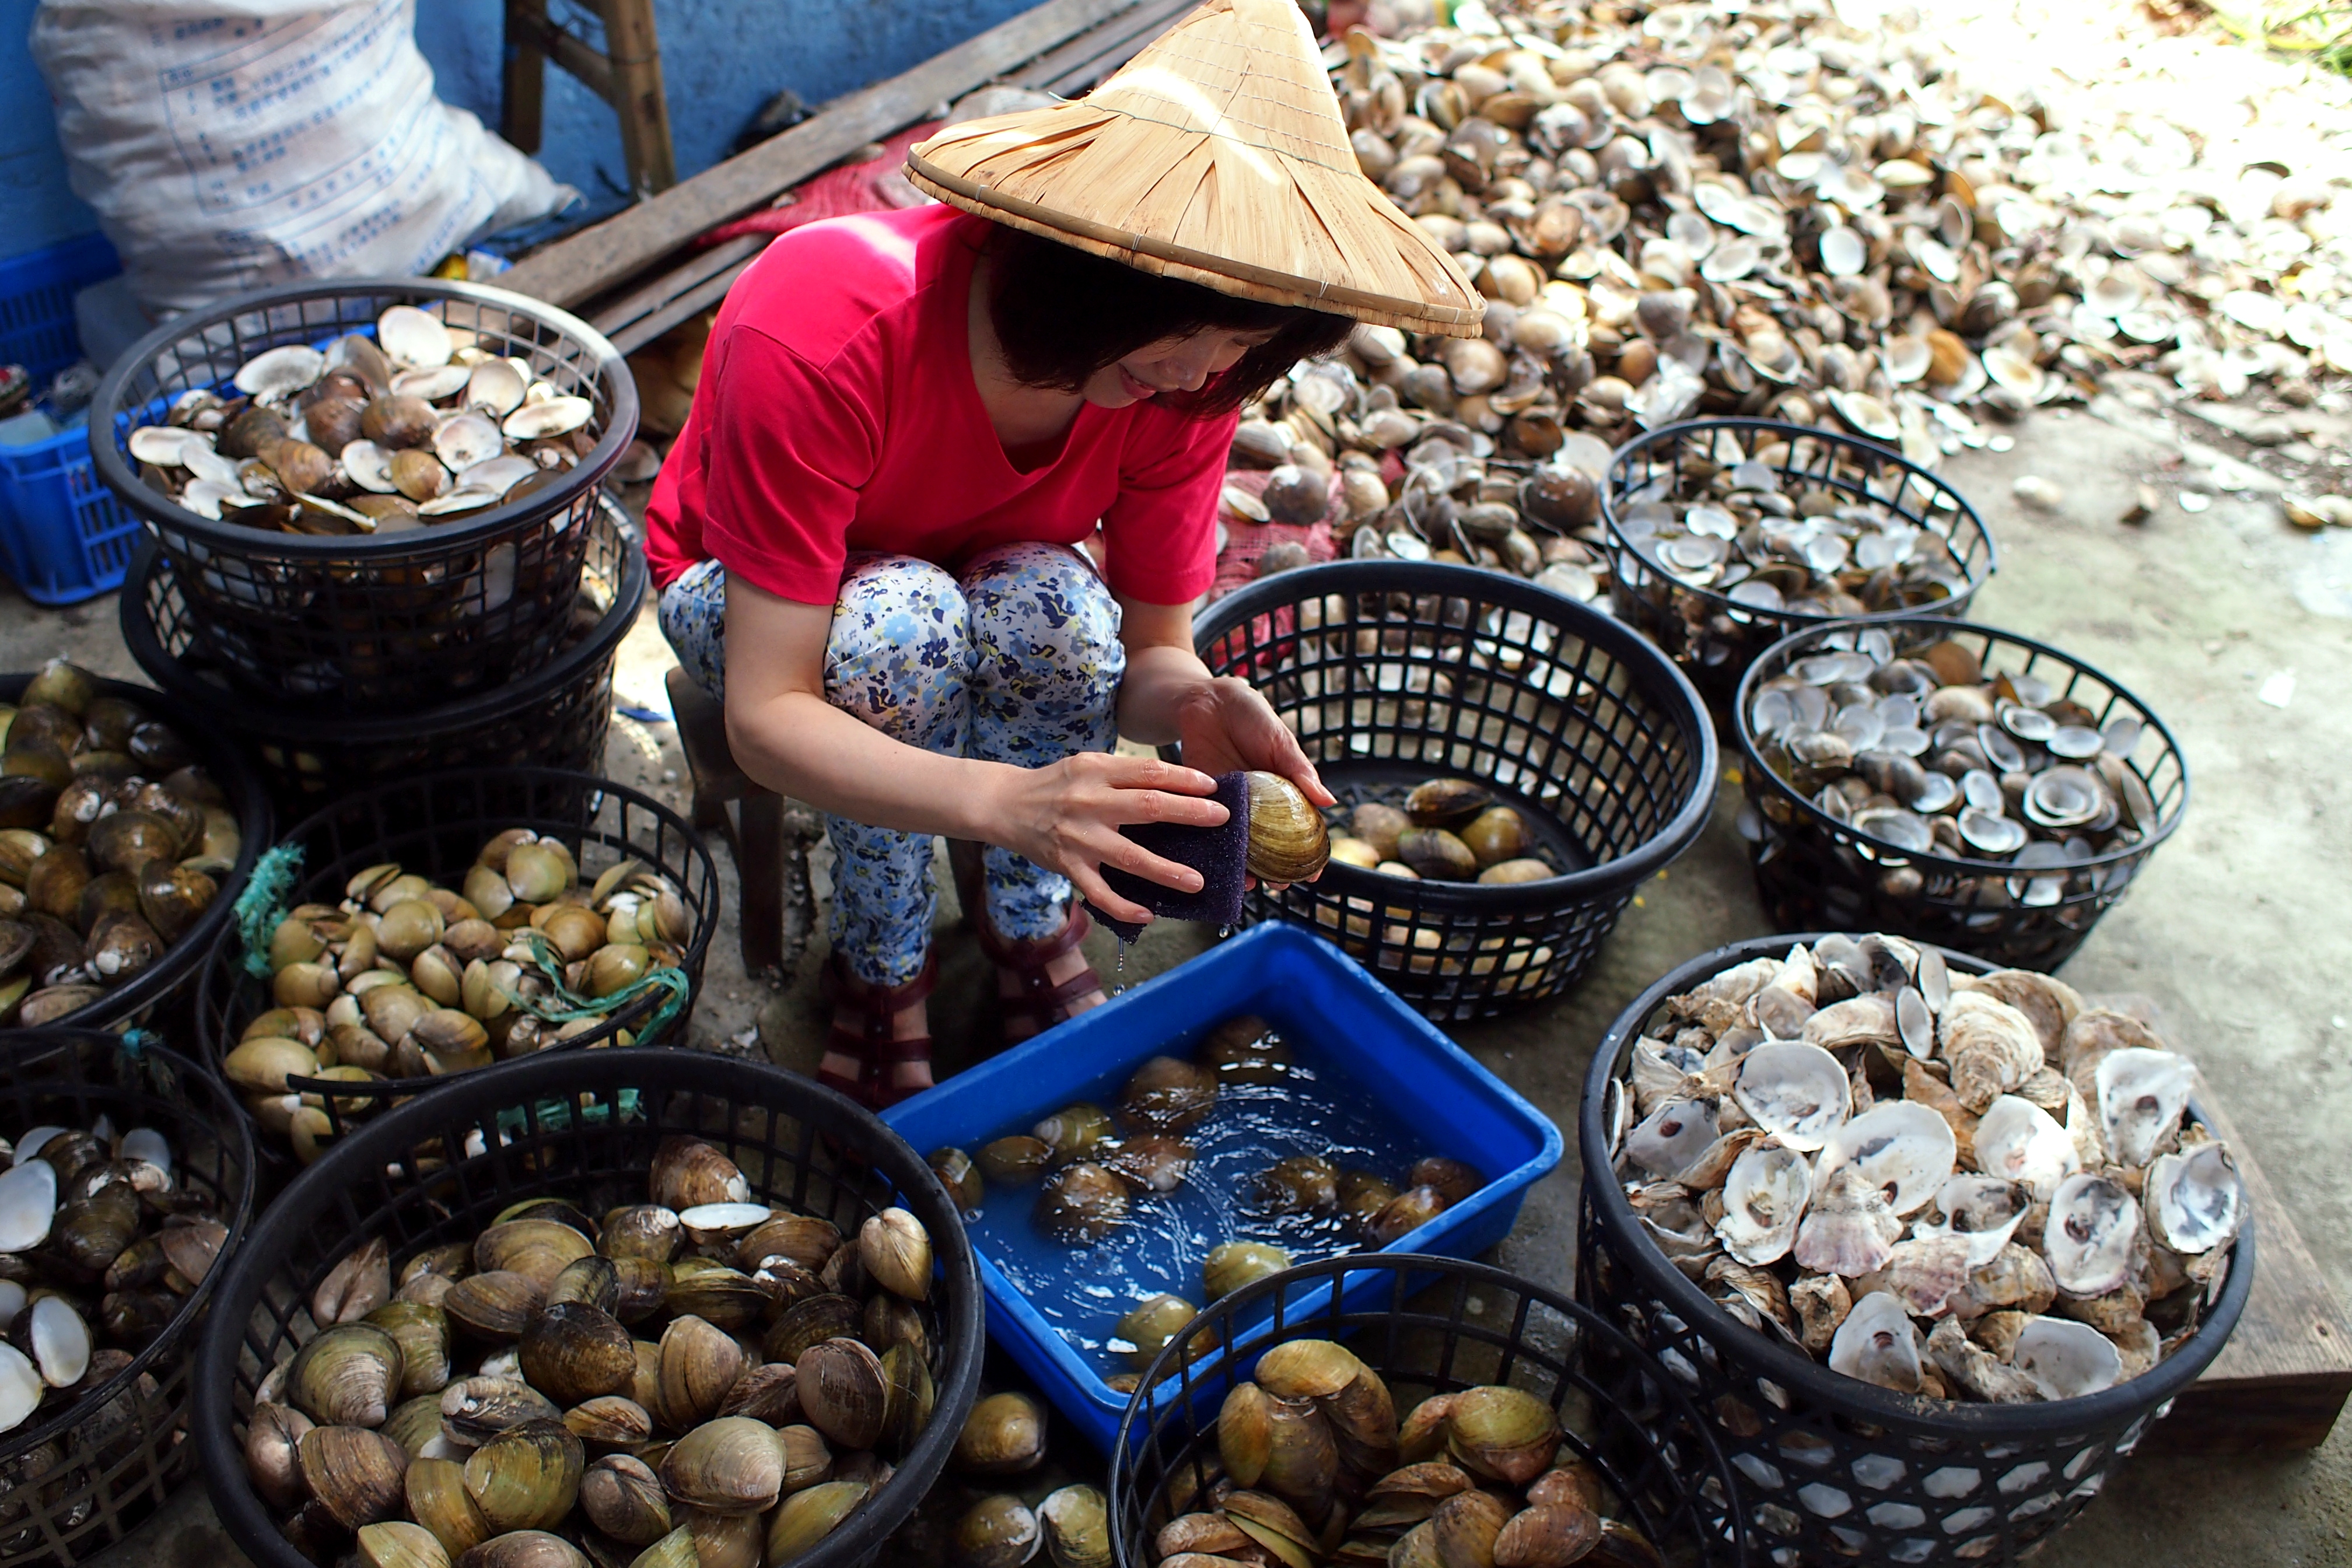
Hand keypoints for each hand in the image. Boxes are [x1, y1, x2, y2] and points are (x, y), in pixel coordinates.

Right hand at [982, 753, 1229, 926]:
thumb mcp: (1087, 764)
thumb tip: (1175, 783)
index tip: (1212, 787)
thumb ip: (1124, 774)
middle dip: (1188, 814)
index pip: (1148, 772)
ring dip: (1165, 870)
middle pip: (1147, 808)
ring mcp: (1079, 838)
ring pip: (1128, 857)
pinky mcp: (1068, 867)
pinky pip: (1099, 893)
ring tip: (1197, 882)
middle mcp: (1089, 803)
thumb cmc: (1057, 784)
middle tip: (1221, 821)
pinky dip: (1123, 907)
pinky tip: (1148, 913)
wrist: (1006, 804)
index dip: (1183, 779)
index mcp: (1097, 771)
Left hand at [1174, 676, 1335, 891]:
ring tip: (1249, 883)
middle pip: (1269, 847)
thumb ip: (1300, 771)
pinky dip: (1210, 848)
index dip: (1308, 854)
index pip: (1299, 830)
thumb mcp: (1280, 741)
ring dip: (1244, 866)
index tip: (1314, 875)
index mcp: (1282, 792)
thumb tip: (1329, 802)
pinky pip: (1205, 830)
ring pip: (1238, 845)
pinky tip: (1215, 863)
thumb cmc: (1251, 716)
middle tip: (1280, 886)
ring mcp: (1228, 807)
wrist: (1208, 700)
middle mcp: (1256, 806)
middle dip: (1276, 871)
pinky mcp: (1199, 803)